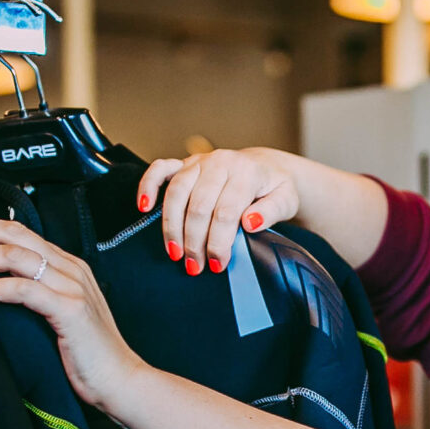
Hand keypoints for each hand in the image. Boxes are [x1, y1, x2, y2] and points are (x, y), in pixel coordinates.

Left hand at [0, 218, 148, 415]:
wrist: (120, 380)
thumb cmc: (86, 354)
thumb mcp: (58, 313)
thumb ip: (34, 293)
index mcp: (68, 266)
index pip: (21, 232)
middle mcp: (71, 269)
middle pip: (16, 234)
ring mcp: (73, 288)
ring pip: (18, 255)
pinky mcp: (71, 310)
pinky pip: (27, 289)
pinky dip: (0, 288)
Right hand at [136, 147, 301, 276]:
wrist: (266, 169)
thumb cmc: (275, 188)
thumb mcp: (285, 200)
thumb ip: (271, 211)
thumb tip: (250, 223)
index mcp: (246, 172)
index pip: (227, 212)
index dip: (219, 241)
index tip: (218, 265)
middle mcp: (220, 163)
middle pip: (199, 206)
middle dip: (195, 241)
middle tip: (195, 266)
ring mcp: (199, 162)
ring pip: (177, 192)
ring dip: (172, 226)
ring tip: (175, 253)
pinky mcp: (185, 163)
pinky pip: (160, 169)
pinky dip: (148, 185)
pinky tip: (144, 207)